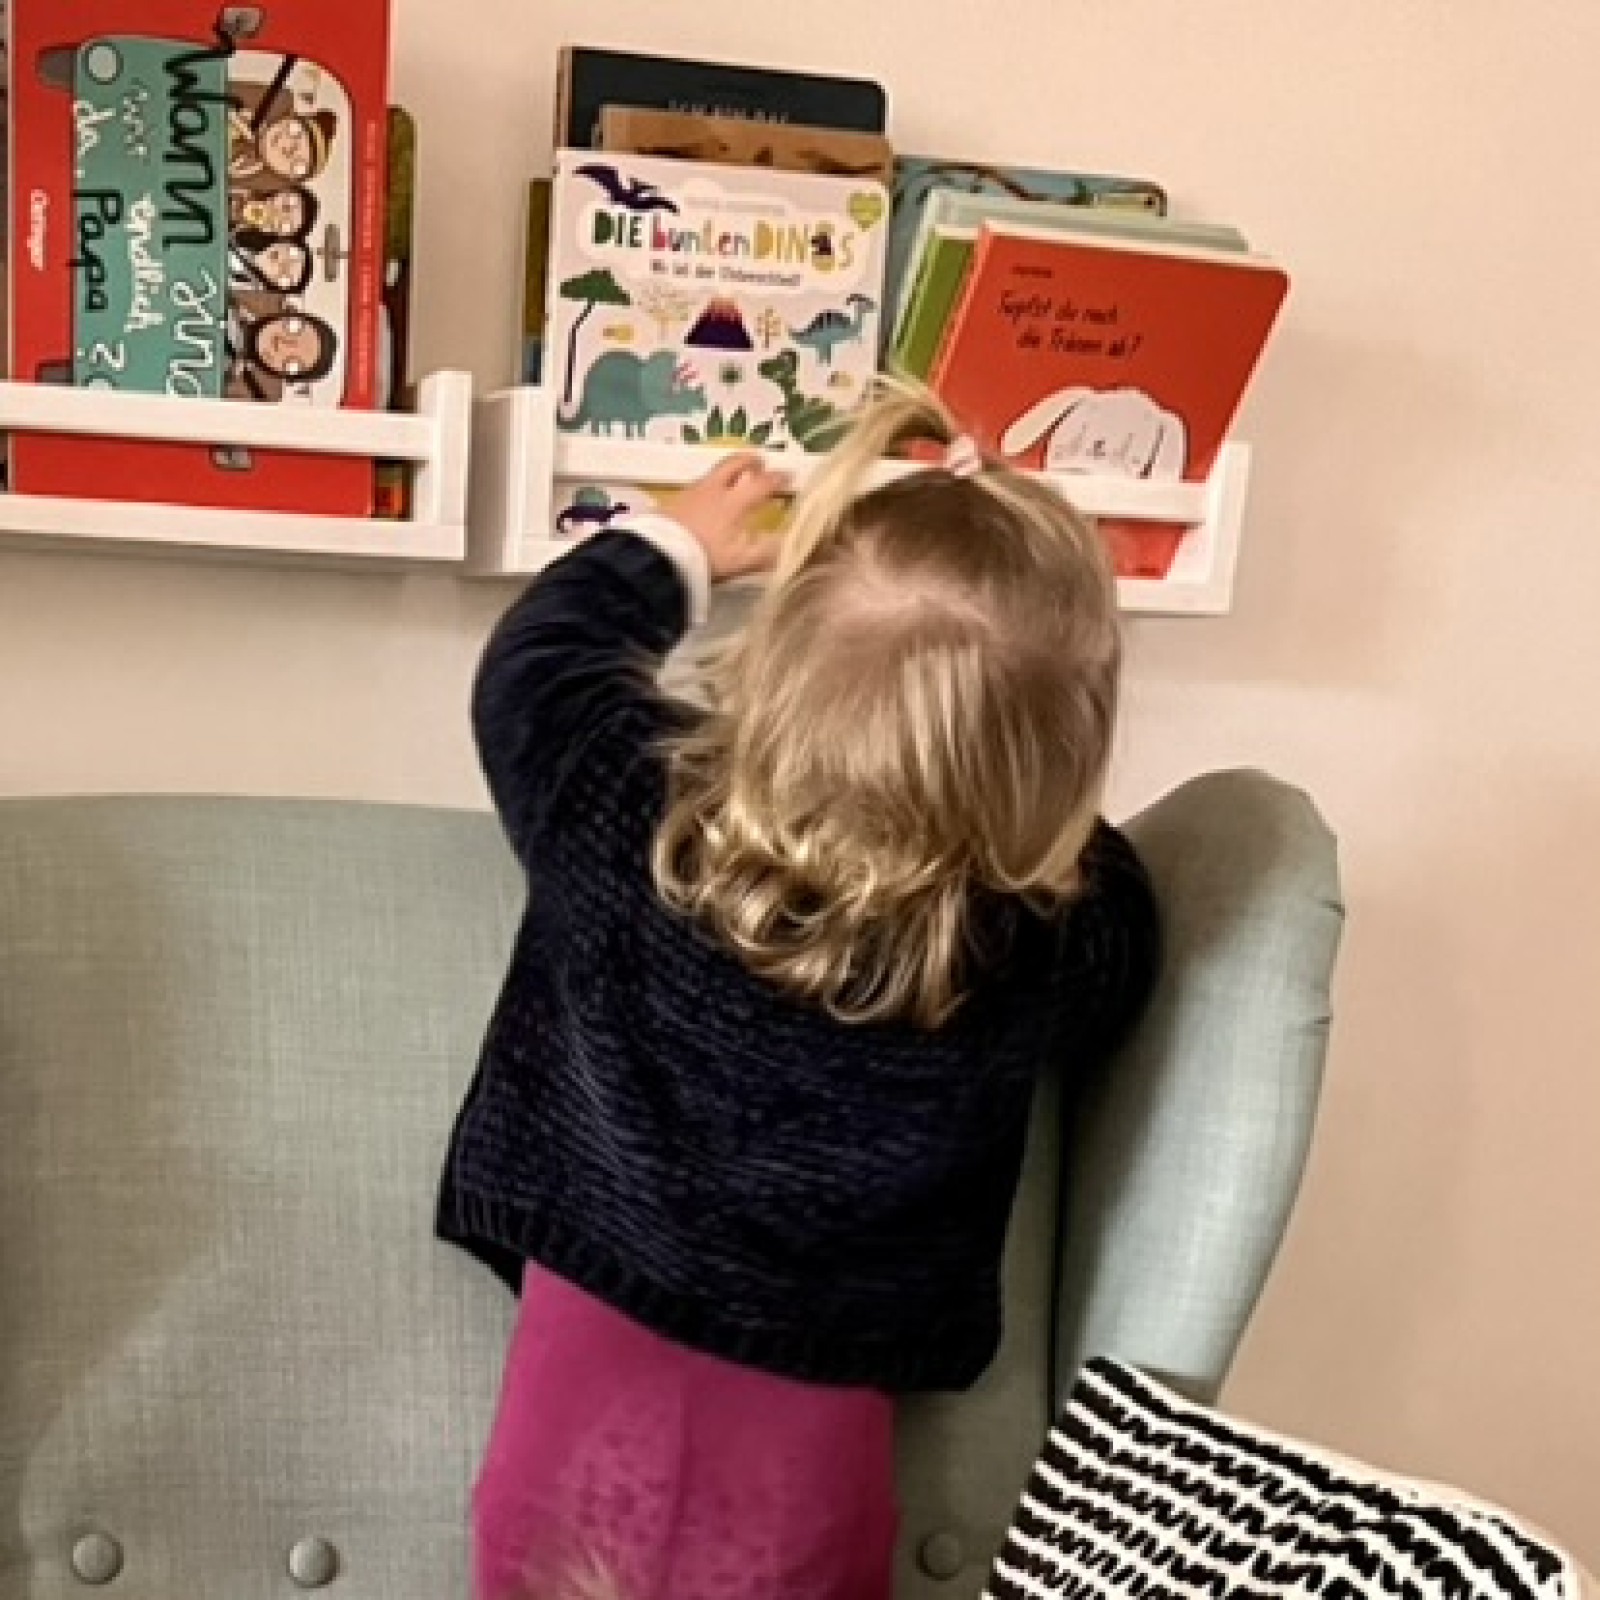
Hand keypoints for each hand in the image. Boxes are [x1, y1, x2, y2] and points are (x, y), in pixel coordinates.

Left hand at [669, 453, 790, 581]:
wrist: (656, 557)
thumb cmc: (704, 558)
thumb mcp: (740, 561)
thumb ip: (765, 553)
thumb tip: (785, 546)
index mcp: (733, 502)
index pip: (761, 484)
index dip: (777, 479)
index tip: (788, 476)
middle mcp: (713, 490)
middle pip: (733, 464)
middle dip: (749, 460)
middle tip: (759, 462)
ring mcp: (690, 493)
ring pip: (713, 474)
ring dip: (727, 474)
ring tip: (733, 482)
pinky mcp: (672, 502)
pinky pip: (696, 488)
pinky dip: (708, 489)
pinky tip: (706, 502)